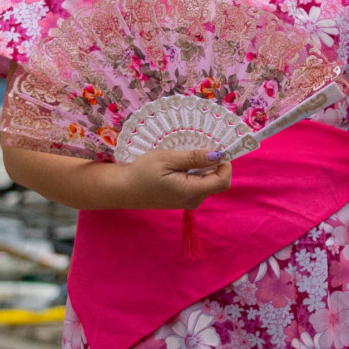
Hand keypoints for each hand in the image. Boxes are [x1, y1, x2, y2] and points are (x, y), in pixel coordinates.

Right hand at [107, 148, 233, 209]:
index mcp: (192, 191)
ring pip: (207, 182)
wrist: (123, 190)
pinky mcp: (182, 199)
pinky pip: (197, 185)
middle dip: (214, 163)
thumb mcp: (168, 159)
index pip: (223, 181)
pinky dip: (195, 173)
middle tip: (199, 146)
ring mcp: (188, 201)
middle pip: (217, 181)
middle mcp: (194, 200)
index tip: (217, 148)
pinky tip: (181, 164)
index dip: (226, 164)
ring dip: (203, 167)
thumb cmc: (142, 173)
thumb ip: (194, 158)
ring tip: (186, 154)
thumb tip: (218, 155)